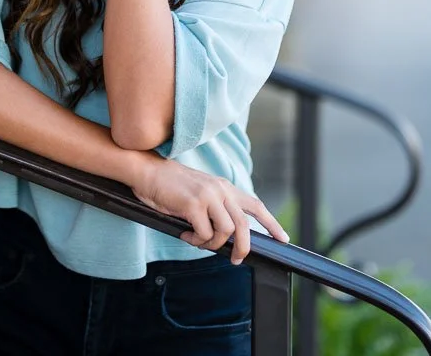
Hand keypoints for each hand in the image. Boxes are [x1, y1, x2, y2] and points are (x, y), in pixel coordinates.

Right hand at [131, 155, 288, 264]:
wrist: (148, 171)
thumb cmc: (170, 186)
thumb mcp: (200, 193)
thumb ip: (215, 208)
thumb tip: (226, 238)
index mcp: (223, 186)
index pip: (255, 205)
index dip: (271, 223)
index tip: (283, 238)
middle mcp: (220, 189)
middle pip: (244, 225)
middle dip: (243, 247)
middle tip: (235, 259)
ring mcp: (208, 196)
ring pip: (225, 231)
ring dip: (211, 244)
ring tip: (196, 240)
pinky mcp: (193, 204)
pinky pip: (204, 234)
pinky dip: (195, 241)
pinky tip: (184, 234)